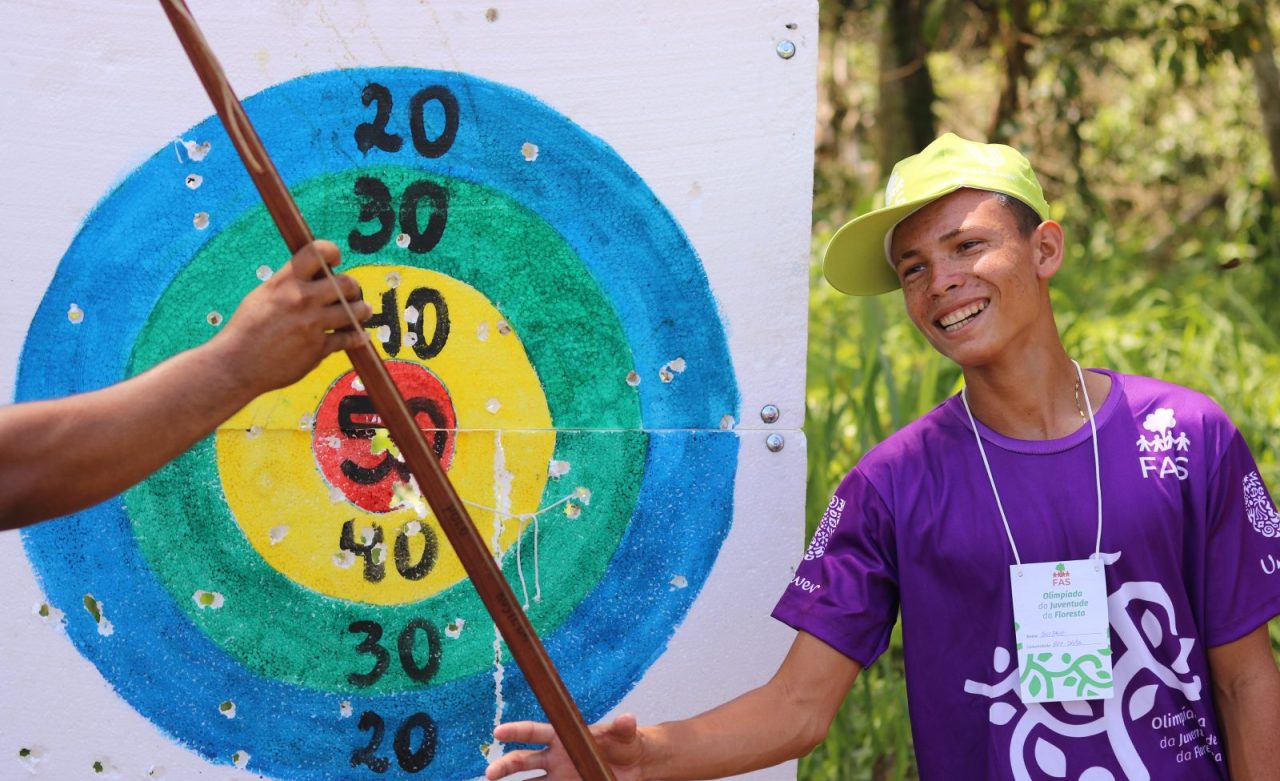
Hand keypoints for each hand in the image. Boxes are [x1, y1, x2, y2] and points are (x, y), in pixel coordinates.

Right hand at [213, 240, 371, 393]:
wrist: (236, 365)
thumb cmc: (246, 330)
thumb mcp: (262, 295)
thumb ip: (288, 283)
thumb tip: (314, 273)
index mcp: (285, 282)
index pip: (317, 251)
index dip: (332, 251)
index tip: (336, 260)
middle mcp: (301, 299)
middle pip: (346, 283)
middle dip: (353, 287)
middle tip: (351, 292)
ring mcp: (312, 324)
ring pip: (355, 310)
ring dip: (362, 310)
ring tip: (362, 311)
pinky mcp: (318, 349)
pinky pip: (349, 338)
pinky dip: (357, 337)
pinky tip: (359, 335)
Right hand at [486, 714, 644, 780]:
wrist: (634, 765)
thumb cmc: (625, 744)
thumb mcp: (626, 735)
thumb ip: (623, 728)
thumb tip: (627, 719)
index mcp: (562, 737)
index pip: (534, 732)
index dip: (516, 731)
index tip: (498, 732)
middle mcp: (554, 758)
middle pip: (523, 761)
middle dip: (505, 766)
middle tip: (490, 773)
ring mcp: (558, 778)